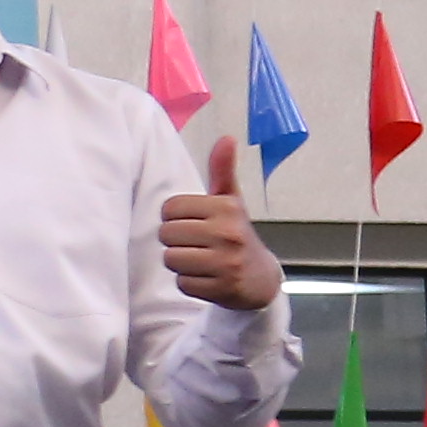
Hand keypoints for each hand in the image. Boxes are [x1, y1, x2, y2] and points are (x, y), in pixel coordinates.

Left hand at [161, 135, 283, 310]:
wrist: (260, 279)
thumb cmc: (236, 235)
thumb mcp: (231, 202)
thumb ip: (223, 171)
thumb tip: (226, 138)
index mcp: (227, 207)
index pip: (169, 208)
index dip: (175, 218)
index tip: (194, 223)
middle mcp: (227, 233)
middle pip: (166, 234)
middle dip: (176, 241)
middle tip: (197, 244)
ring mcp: (226, 262)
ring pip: (171, 259)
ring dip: (180, 263)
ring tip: (201, 260)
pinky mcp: (221, 288)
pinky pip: (182, 283)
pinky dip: (190, 283)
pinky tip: (207, 277)